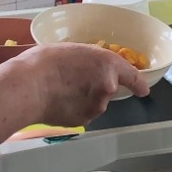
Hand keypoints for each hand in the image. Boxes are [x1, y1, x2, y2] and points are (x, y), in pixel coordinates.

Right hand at [0, 43, 148, 127]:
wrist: (28, 87)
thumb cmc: (45, 62)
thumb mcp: (72, 50)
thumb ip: (88, 61)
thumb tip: (86, 68)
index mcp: (108, 65)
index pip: (132, 76)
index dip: (138, 84)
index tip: (143, 90)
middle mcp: (107, 87)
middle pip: (107, 89)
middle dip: (93, 87)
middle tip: (71, 79)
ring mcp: (96, 107)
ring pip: (93, 103)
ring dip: (82, 99)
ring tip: (59, 90)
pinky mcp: (82, 121)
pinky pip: (81, 114)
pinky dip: (72, 110)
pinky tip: (56, 102)